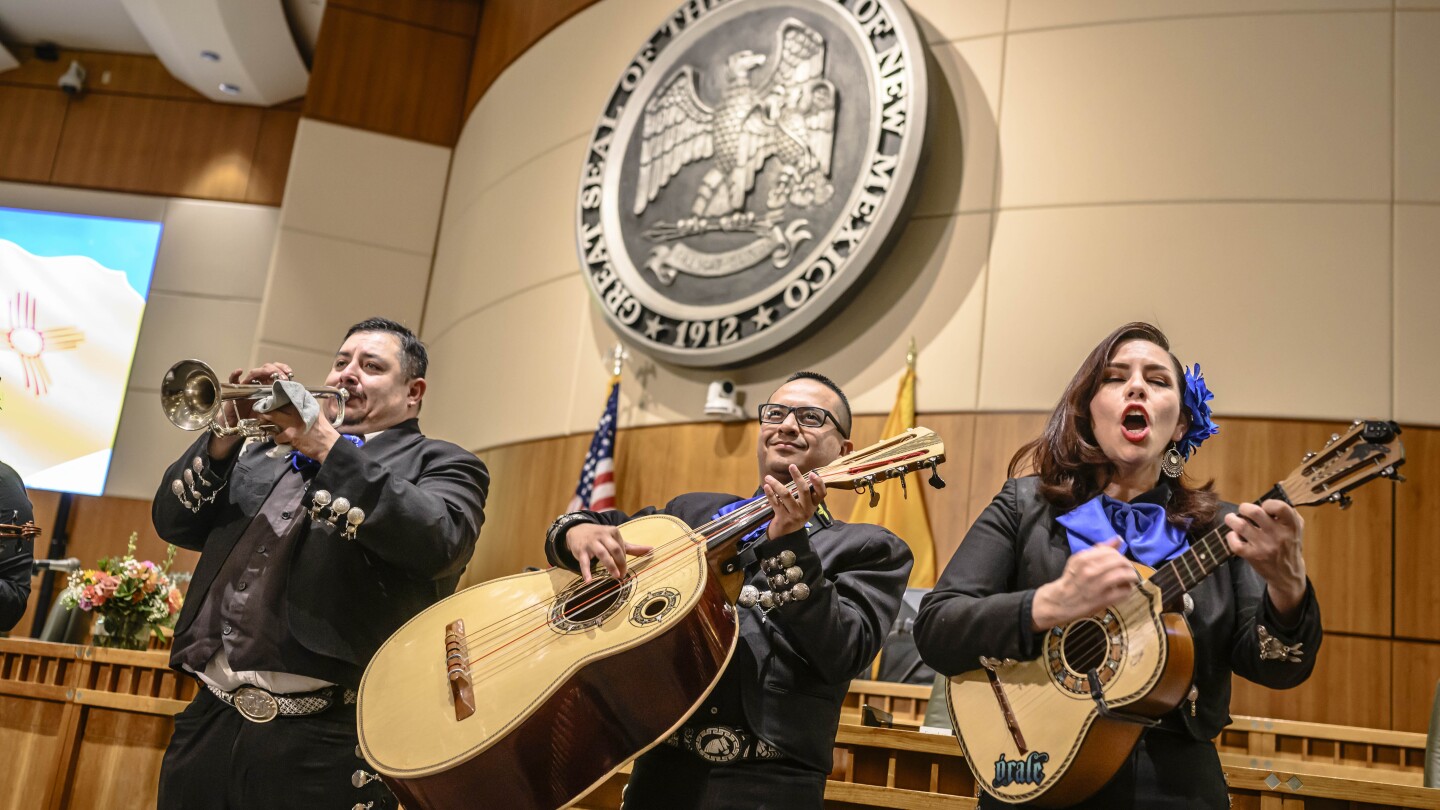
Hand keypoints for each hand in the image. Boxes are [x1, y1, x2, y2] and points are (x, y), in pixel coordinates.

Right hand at [207, 362, 294, 458]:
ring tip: (271, 374)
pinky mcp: (236, 390)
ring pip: (254, 373)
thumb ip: (281, 404)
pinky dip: (235, 375)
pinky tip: (240, 371)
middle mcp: (258, 383)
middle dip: (276, 370)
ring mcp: (247, 385)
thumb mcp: (273, 410)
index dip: (283, 369)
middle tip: (283, 378)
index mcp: (268, 385)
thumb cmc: (257, 416)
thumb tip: (295, 401)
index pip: (276, 371)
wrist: (240, 425)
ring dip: (263, 372)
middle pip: (266, 369)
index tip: (290, 373)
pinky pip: (233, 380)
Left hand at [260, 403, 340, 461]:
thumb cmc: (325, 432)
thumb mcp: (318, 416)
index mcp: (306, 406)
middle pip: (278, 406)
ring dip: (266, 421)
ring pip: (273, 417)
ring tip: (264, 423)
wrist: (329, 445)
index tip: (271, 402)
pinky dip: (278, 439)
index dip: (277, 400)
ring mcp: (293, 423)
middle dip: (267, 408)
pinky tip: (281, 440)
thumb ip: (308, 410)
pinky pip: (278, 436)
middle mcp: (298, 411)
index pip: (288, 398)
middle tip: (261, 412)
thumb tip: (299, 408)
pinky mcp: (291, 434)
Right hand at [565, 523, 652, 582]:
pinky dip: (586, 571)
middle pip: (615, 549)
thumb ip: (632, 547)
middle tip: (623, 575)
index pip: (622, 548)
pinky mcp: (581, 550)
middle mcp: (602, 535)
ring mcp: (591, 542)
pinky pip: (584, 562)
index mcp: (613, 532)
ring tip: (615, 576)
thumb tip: (651, 550)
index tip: (624, 570)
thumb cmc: (600, 537)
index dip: (624, 560)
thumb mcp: (615, 540)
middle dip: (620, 562)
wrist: (576, 530)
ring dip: (610, 565)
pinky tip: (588, 580)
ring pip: (602, 553)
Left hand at [764, 464, 824, 540]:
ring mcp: (795, 515)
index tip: (812, 473)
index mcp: (813, 505)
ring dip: (776, 484)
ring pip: (786, 495)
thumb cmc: (795, 514)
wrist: (786, 535)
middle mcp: (806, 510)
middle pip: (803, 491)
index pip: (821, 494)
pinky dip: (770, 494)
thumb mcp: (805, 506)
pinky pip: (775, 503)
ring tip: (768, 477)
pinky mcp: (783, 518)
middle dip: (797, 477)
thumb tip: (800, 473)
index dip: (818, 483)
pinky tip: (766, 486)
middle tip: (792, 466)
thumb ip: (806, 494)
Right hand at [1031, 538, 1138, 630]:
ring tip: (1130, 579)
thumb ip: (1099, 549)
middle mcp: (1090, 570)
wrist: (1060, 601)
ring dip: (1131, 576)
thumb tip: (1119, 539)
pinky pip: (1123, 591)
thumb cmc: (1071, 579)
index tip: (1120, 561)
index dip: (1119, 555)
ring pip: (1124, 575)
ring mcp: (1097, 585)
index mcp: (1084, 558)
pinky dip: (1128, 589)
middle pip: (1120, 561)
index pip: (1111, 551)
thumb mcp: (1080, 560)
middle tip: (1128, 570)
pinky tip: (1124, 589)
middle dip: (1128, 565)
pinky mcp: (1103, 600)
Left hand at [1224, 500, 1306, 619]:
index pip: (1279, 507)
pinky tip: (1234, 535)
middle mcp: (1278, 536)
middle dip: (1245, 507)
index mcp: (1291, 526)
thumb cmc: (1289, 546)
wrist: (1287, 575)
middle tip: (1243, 510)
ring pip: (1241, 526)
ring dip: (1232, 519)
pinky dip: (1230, 536)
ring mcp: (1264, 547)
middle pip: (1255, 512)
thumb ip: (1287, 511)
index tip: (1264, 507)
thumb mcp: (1296, 528)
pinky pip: (1235, 543)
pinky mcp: (1252, 556)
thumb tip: (1276, 490)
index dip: (1268, 503)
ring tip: (1231, 518)